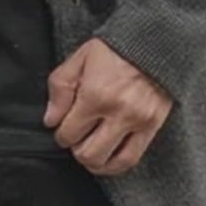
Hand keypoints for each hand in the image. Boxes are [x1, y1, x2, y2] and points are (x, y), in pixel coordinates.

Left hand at [42, 37, 173, 175]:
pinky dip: (116, 165)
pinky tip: (108, 159)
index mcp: (95, 94)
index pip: (68, 133)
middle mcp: (117, 112)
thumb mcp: (79, 59)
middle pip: (87, 154)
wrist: (155, 40)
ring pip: (110, 162)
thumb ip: (60, 88)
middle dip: (76, 150)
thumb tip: (51, 120)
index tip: (63, 128)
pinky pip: (132, 158)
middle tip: (77, 139)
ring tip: (91, 152)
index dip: (61, 135)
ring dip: (95, 162)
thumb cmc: (115, 49)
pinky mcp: (153, 125)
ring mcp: (138, 121)